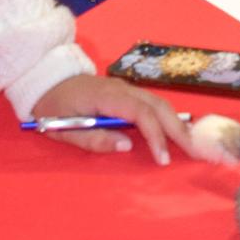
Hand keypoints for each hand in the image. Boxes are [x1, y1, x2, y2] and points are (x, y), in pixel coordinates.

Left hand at [29, 73, 192, 164]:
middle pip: (157, 105)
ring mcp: (125, 88)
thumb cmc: (52, 107)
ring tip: (191, 144)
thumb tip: (126, 146)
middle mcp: (122, 88)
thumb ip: (94, 139)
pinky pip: (152, 103)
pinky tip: (175, 130)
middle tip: (194, 152)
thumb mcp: (64, 129)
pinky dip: (167, 117)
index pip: (140, 113)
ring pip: (158, 102)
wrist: (45, 80)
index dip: (155, 136)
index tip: (163, 158)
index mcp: (106, 97)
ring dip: (176, 122)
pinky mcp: (126, 92)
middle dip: (177, 129)